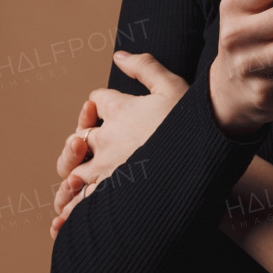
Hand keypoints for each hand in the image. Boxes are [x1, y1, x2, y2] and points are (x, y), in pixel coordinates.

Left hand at [49, 51, 186, 238]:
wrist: (205, 156)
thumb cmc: (193, 122)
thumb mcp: (172, 85)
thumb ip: (145, 67)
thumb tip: (118, 56)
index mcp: (120, 110)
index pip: (97, 100)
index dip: (100, 103)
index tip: (109, 108)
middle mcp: (107, 139)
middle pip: (76, 138)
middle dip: (79, 142)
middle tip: (92, 147)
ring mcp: (106, 168)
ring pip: (72, 174)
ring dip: (71, 178)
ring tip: (75, 185)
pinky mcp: (111, 195)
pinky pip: (80, 204)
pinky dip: (71, 209)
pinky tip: (67, 216)